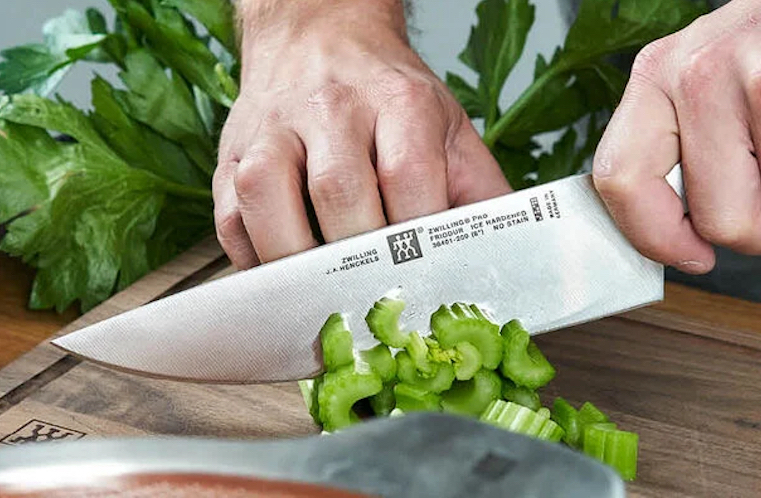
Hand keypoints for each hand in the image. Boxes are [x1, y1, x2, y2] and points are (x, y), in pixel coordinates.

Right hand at [214, 0, 509, 268]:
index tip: (424, 284)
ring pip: (268, 200)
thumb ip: (480, 192)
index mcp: (399, 101)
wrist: (318, 38)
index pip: (408, 178)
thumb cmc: (388, 95)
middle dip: (359, 261)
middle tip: (374, 300)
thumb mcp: (450, 128)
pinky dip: (253, 257)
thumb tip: (508, 257)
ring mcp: (272, 129)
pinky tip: (283, 272)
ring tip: (322, 291)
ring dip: (296, 262)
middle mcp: (330, 107)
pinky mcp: (231, 154)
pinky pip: (231, 218)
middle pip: (340, 194)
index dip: (416, 241)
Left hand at [593, 0, 760, 274]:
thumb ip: (679, 143)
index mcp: (656, 75)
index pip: (618, 179)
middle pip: (712, 217)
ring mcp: (750, 74)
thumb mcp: (710, 84)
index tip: (690, 255)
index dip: (654, 236)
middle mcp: (692, 71)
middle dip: (748, 228)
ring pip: (754, 216)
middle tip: (760, 195)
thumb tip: (672, 231)